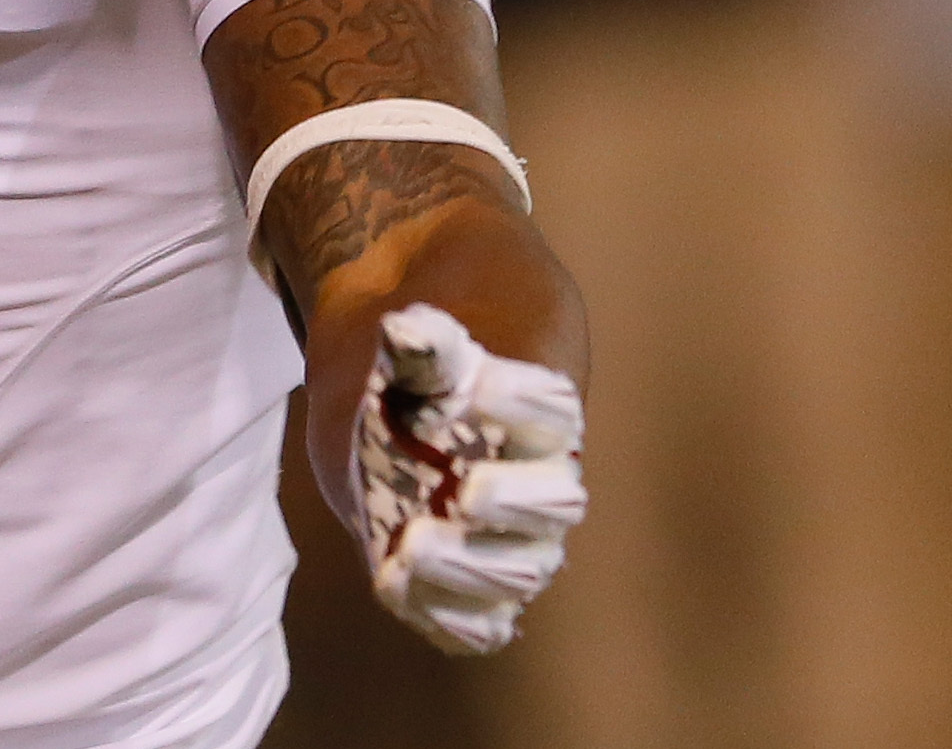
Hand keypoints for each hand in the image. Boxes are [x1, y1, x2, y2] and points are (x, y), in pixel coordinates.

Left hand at [355, 303, 587, 654]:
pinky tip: (395, 585)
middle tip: (467, 492)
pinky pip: (478, 624)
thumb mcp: (416, 359)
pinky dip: (443, 615)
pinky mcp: (472, 592)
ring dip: (469, 566)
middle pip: (556, 505)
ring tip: (411, 546)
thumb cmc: (420, 389)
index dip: (525, 398)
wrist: (396, 436)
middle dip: (514, 502)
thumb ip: (420, 347)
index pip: (555, 411)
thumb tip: (404, 327)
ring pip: (518, 572)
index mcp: (541, 421)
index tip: (480, 380)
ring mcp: (513, 547)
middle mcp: (541, 490)